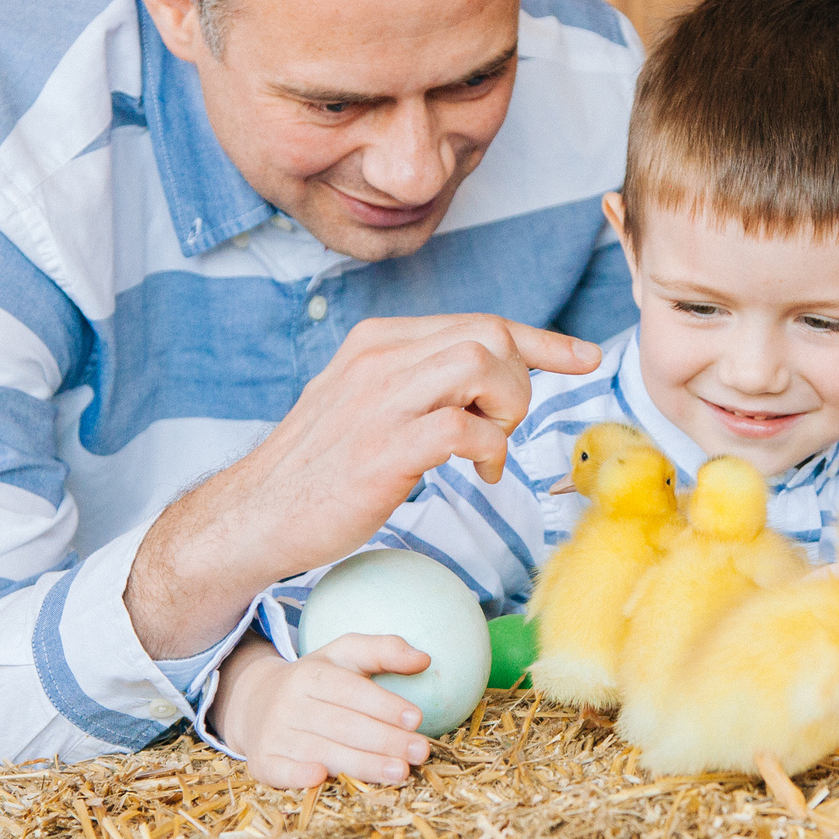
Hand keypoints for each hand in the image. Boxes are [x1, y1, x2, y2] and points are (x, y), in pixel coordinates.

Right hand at [128, 314, 598, 655]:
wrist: (257, 516)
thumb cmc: (319, 469)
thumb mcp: (366, 404)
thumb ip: (418, 382)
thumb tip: (482, 380)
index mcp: (378, 342)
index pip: (478, 322)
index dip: (540, 341)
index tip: (581, 357)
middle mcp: (379, 359)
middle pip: (489, 335)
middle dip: (520, 382)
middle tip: (504, 427)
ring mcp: (380, 401)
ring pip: (481, 365)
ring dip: (507, 408)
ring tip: (489, 448)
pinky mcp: (384, 448)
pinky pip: (465, 427)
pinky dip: (489, 449)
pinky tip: (478, 472)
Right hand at [207, 633, 430, 788]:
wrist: (255, 703)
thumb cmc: (315, 682)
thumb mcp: (344, 656)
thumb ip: (383, 651)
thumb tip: (424, 659)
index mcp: (310, 675)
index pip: (351, 690)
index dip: (384, 705)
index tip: (416, 719)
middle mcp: (288, 703)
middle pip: (342, 725)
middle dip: (384, 740)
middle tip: (420, 752)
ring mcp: (274, 734)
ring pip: (321, 751)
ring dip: (362, 764)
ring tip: (400, 772)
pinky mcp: (263, 762)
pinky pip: (281, 771)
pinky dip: (298, 776)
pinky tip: (321, 778)